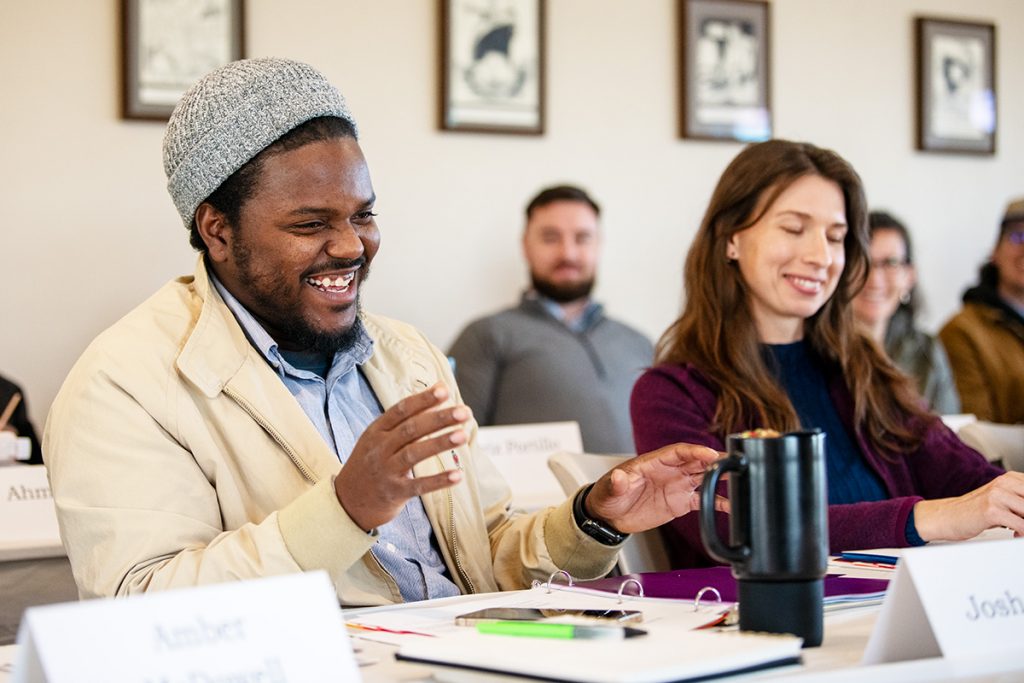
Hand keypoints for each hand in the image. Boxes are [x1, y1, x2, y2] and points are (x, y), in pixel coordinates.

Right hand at [334, 384, 470, 530]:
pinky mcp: (394, 493)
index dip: (423, 400)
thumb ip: (406, 418)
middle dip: (438, 419)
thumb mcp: (379, 437)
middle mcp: (379, 448)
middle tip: (464, 412)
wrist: (347, 501)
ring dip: (439, 443)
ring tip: (463, 435)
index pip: (401, 410)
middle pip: (411, 429)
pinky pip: (418, 486)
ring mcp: (385, 471)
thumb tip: (439, 389)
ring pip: (414, 454)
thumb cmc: (371, 463)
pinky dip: (438, 480)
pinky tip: (458, 475)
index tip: (444, 390)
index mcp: (377, 431)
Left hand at [584, 443, 726, 533]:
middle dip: (716, 460)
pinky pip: (703, 499)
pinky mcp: (680, 502)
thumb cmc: (607, 496)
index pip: (678, 452)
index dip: (695, 451)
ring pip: (704, 477)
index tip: (710, 453)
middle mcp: (669, 471)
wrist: (609, 517)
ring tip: (741, 478)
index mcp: (653, 462)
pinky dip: (717, 502)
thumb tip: (617, 477)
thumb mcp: (609, 490)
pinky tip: (731, 506)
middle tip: (734, 462)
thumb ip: (616, 484)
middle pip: (697, 461)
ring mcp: (677, 485)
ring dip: (721, 477)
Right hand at [913, 472, 1023, 541]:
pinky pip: (1021, 525)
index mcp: (1010, 479)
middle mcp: (1005, 483)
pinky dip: (1022, 534)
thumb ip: (1019, 503)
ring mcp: (998, 495)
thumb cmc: (974, 511)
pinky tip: (1015, 535)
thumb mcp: (1001, 501)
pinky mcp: (991, 510)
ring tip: (1019, 530)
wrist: (946, 516)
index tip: (1021, 514)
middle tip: (1020, 521)